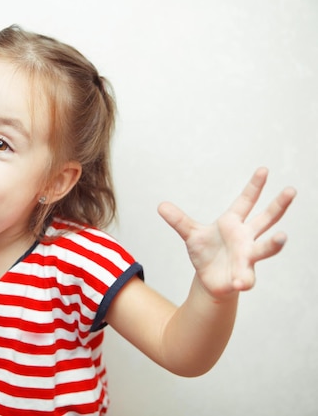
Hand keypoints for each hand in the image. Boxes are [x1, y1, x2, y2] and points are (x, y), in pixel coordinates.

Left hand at [158, 168, 295, 298]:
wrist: (209, 279)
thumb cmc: (206, 253)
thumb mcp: (190, 235)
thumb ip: (179, 221)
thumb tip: (160, 205)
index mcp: (233, 223)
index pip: (246, 201)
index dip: (254, 186)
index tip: (263, 169)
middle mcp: (245, 237)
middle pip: (266, 219)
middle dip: (278, 206)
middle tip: (291, 190)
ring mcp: (247, 256)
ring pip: (265, 248)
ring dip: (274, 244)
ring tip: (282, 237)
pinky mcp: (243, 276)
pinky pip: (246, 278)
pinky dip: (244, 280)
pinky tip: (241, 282)